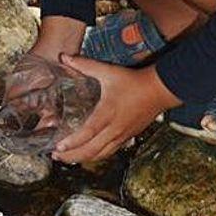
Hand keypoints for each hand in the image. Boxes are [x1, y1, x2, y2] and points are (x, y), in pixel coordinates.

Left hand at [51, 54, 180, 163]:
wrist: (159, 90)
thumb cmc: (134, 81)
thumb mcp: (108, 71)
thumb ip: (85, 65)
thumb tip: (65, 57)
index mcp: (107, 113)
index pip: (87, 133)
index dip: (72, 143)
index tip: (58, 147)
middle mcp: (114, 129)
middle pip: (91, 150)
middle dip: (72, 156)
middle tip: (55, 155)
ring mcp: (122, 135)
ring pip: (100, 155)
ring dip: (83, 158)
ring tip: (67, 158)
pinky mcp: (128, 137)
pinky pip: (110, 152)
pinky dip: (96, 156)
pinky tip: (87, 155)